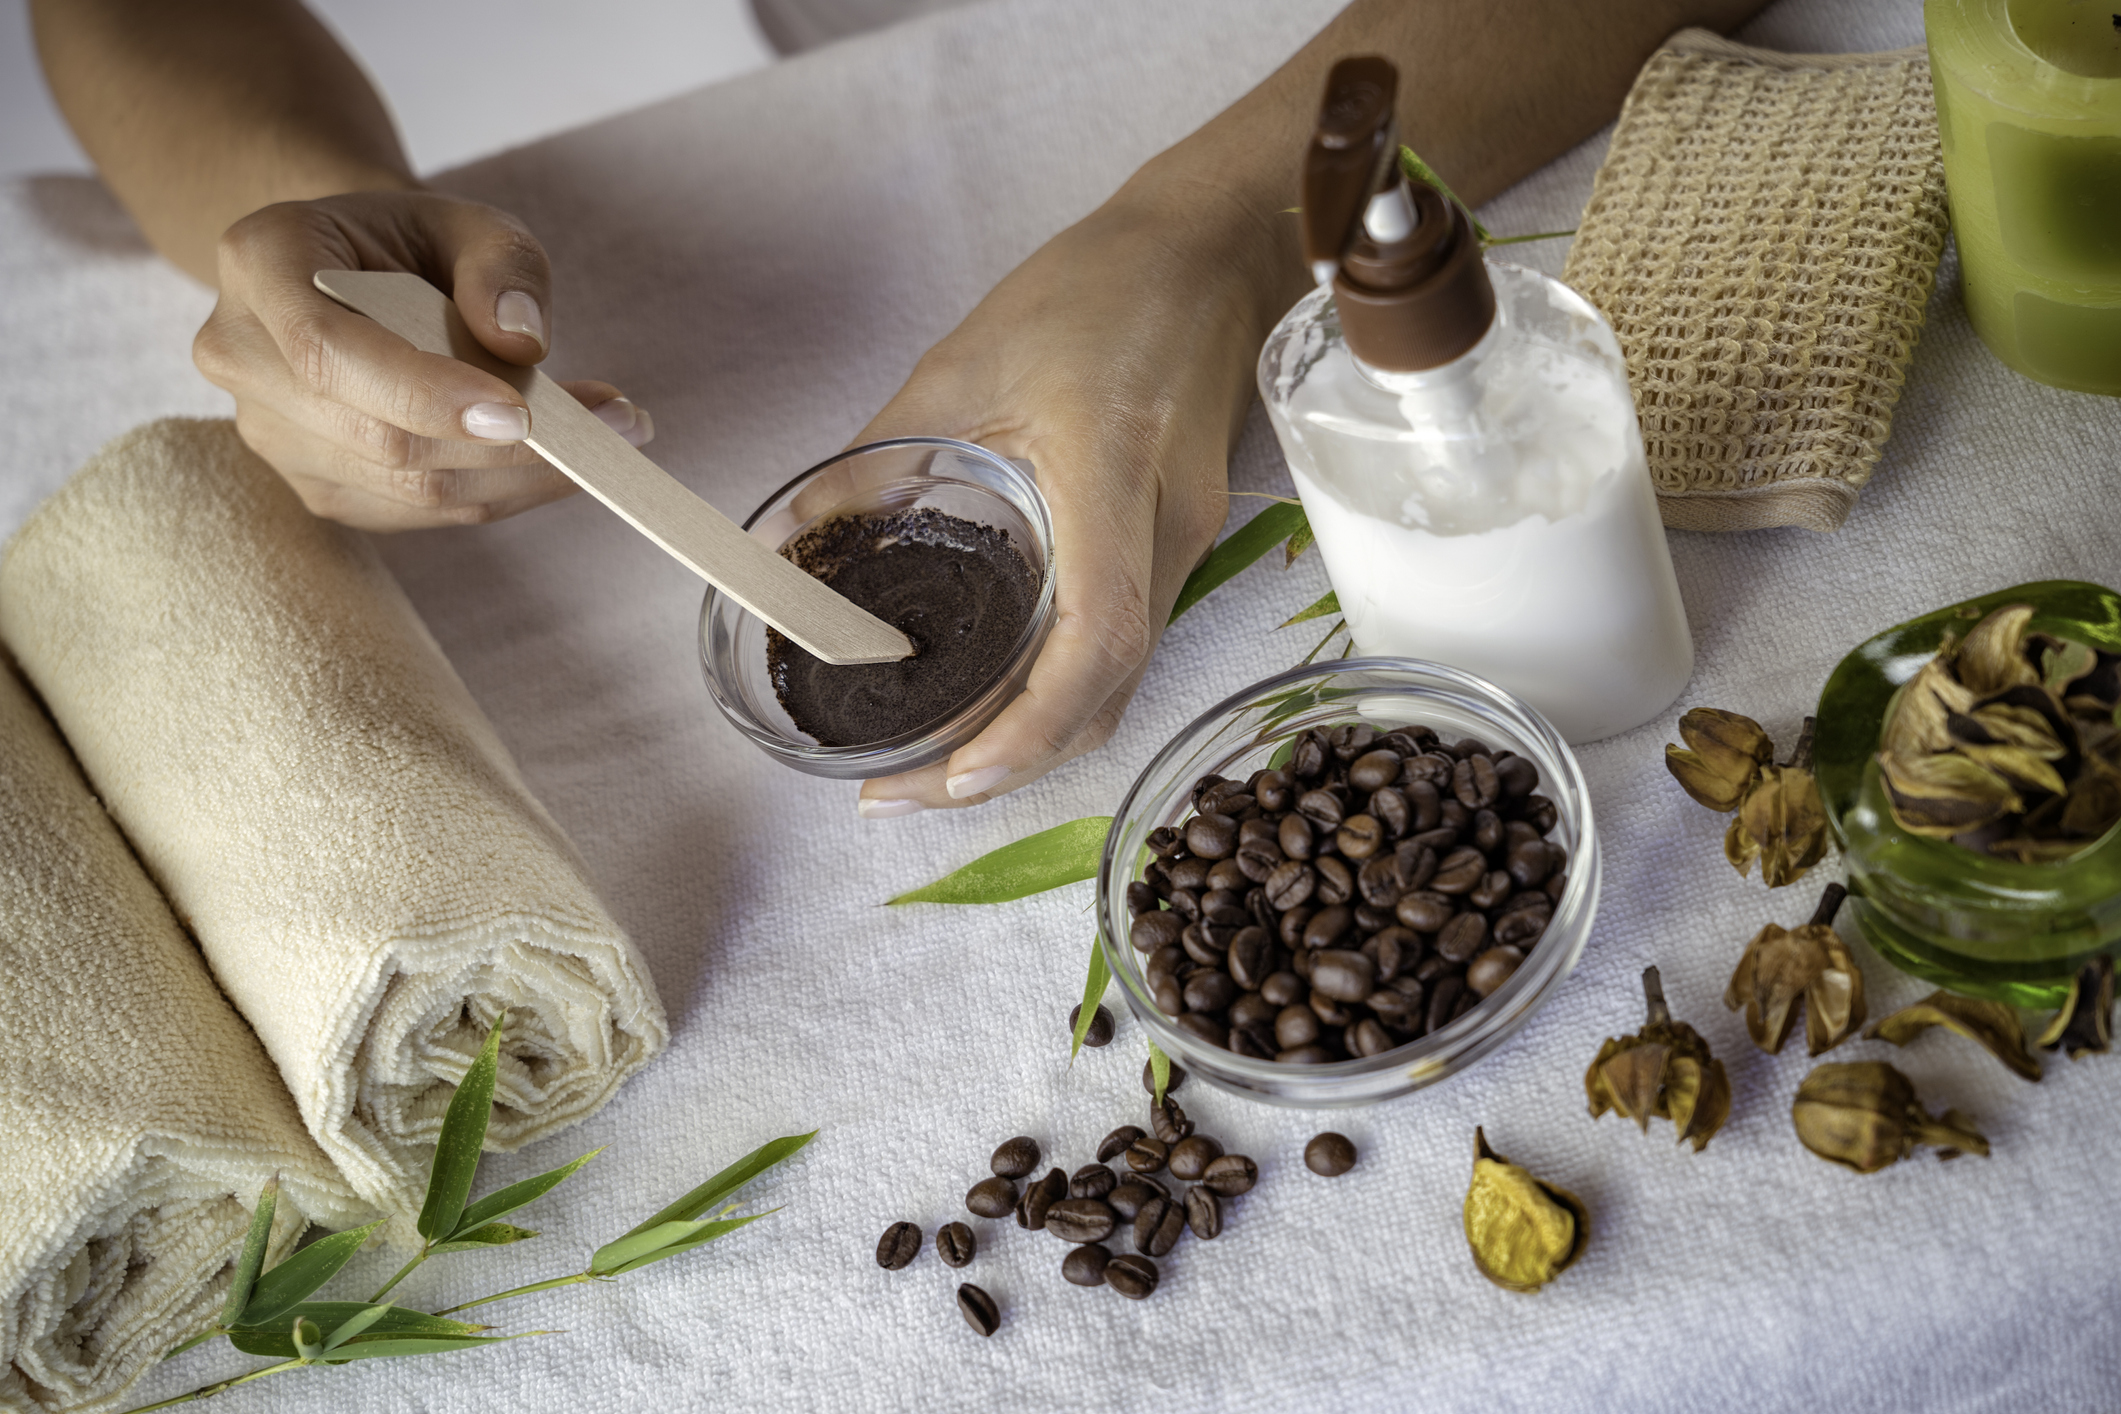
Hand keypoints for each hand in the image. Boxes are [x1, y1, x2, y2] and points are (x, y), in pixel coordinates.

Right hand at [192, 189, 652, 529]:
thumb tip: (521, 339)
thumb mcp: (469, 220)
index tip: (521, 413)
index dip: (423, 392)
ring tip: (605, 437)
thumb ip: (502, 265)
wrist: (359, 274)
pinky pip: (418, 512)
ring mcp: (270, 432)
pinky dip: (499, 493)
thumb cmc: (414, 243)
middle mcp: (241, 354)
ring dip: (517, 475)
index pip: (329, 350)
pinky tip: (551, 462)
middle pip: (375, 435)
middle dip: (503, 446)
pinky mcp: (316, 485)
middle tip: (614, 423)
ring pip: (405, 487)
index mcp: (260, 262)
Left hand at [852, 175, 1297, 815]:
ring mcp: (1190, 544)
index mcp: (1111, 471)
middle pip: (1110, 690)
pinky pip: (1129, 648)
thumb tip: (792, 540)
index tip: (951, 772)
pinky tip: (996, 703)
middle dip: (1012, 765)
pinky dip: (1063, 698)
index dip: (1029, 725)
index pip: (1096, 634)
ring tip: (936, 767)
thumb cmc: (1095, 289)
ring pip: (1123, 683)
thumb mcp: (961, 359)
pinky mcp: (1184, 547)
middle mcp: (1167, 528)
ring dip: (1036, 743)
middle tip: (905, 793)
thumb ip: (875, 458)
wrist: (1212, 252)